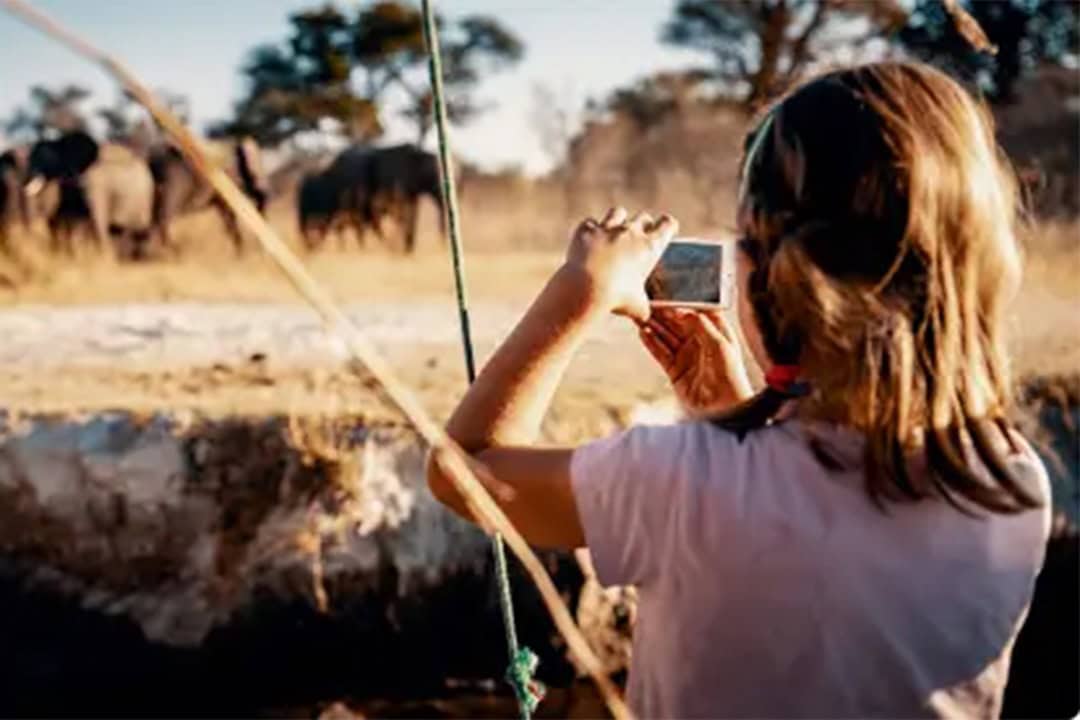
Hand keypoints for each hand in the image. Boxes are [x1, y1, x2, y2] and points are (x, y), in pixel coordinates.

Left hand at [563, 207, 677, 320]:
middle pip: (643, 217)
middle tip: (637, 237)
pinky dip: (589, 231)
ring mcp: (607, 228)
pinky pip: (590, 223)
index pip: (668, 224)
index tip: (663, 231)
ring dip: (617, 220)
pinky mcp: (586, 230)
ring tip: (613, 232)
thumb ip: (643, 306)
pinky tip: (588, 241)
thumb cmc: (617, 298)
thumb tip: (645, 315)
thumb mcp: (637, 306)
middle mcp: (631, 232)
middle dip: (642, 225)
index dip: (666, 226)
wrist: (586, 289)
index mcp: (650, 246)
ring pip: (618, 212)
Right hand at [639, 307, 753, 414]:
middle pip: (677, 323)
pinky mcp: (675, 370)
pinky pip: (660, 353)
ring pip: (666, 336)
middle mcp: (700, 342)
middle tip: (646, 303)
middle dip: (663, 314)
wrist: (724, 410)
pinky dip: (651, 343)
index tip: (666, 296)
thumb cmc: (730, 377)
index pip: (695, 312)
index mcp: (715, 333)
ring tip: (640, 315)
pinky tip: (642, 332)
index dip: (681, 304)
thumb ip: (701, 326)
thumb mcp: (720, 346)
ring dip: (653, 326)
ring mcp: (686, 356)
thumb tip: (683, 311)